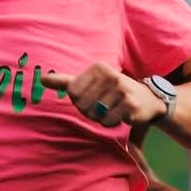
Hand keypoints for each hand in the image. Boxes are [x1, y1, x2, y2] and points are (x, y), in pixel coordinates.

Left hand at [41, 63, 166, 126]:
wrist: (148, 99)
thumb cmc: (114, 91)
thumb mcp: (91, 82)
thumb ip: (66, 81)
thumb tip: (42, 79)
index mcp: (98, 68)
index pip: (72, 93)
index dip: (79, 101)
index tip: (93, 97)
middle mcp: (111, 75)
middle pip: (82, 105)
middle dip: (90, 111)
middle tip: (104, 106)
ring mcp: (122, 89)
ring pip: (95, 115)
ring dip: (102, 118)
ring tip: (113, 109)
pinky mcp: (130, 104)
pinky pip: (108, 121)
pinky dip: (111, 122)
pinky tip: (121, 115)